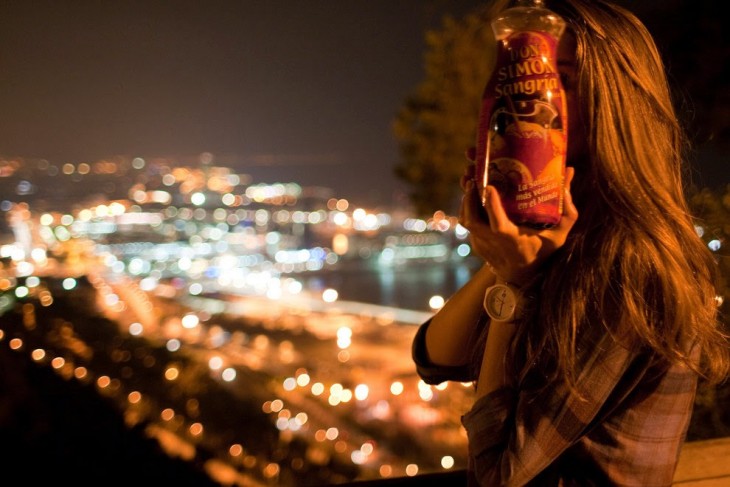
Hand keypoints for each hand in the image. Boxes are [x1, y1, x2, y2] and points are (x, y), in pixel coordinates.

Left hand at [459, 162, 577, 285]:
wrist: (521, 277)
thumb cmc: (542, 252)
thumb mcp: (558, 236)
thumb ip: (568, 211)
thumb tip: (570, 173)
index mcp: (513, 241)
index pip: (498, 225)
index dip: (491, 206)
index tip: (488, 186)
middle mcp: (494, 244)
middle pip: (472, 221)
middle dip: (469, 198)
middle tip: (473, 177)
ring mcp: (482, 244)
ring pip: (466, 221)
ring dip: (466, 201)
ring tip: (470, 181)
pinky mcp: (476, 244)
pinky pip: (468, 223)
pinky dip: (468, 208)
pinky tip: (473, 194)